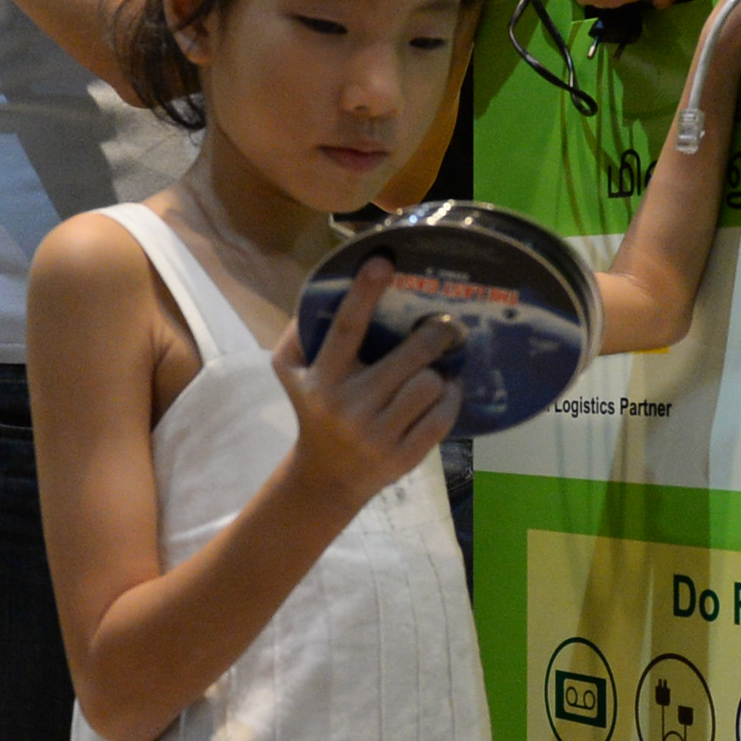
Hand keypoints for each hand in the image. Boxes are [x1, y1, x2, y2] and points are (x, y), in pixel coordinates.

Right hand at [270, 258, 461, 514]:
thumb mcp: (292, 373)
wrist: (325, 477)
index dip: (364, 293)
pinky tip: (444, 392)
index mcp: (323, 380)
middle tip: (444, 325)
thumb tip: (326, 287)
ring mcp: (378, 436)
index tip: (383, 262)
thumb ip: (300, 332)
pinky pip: (441, 418)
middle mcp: (349, 407)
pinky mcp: (403, 458)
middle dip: (433, 335)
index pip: (345, 329)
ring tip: (436, 369)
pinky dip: (449, 399)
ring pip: (429, 386)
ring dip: (438, 373)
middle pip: (408, 359)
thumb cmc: (313, 410)